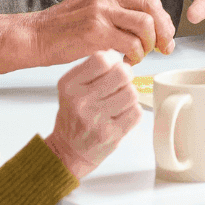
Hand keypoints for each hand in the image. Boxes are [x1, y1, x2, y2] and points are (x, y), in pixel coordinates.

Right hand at [29, 0, 175, 66]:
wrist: (35, 37)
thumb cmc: (63, 28)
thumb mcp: (92, 7)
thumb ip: (117, 10)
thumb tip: (148, 23)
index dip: (162, 19)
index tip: (165, 35)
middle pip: (152, 6)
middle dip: (164, 30)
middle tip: (164, 47)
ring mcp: (100, 10)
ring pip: (145, 24)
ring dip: (149, 44)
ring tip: (139, 55)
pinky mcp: (95, 30)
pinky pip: (131, 43)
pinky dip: (136, 55)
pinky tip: (127, 61)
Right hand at [44, 49, 143, 179]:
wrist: (68, 151)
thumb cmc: (74, 115)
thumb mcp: (72, 87)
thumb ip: (93, 68)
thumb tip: (118, 53)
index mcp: (70, 86)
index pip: (101, 59)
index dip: (114, 59)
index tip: (113, 66)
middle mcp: (81, 102)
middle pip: (122, 73)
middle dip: (126, 75)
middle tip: (121, 82)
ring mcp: (96, 120)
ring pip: (132, 92)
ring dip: (129, 95)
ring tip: (119, 101)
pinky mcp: (111, 135)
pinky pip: (136, 112)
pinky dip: (133, 111)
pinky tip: (120, 115)